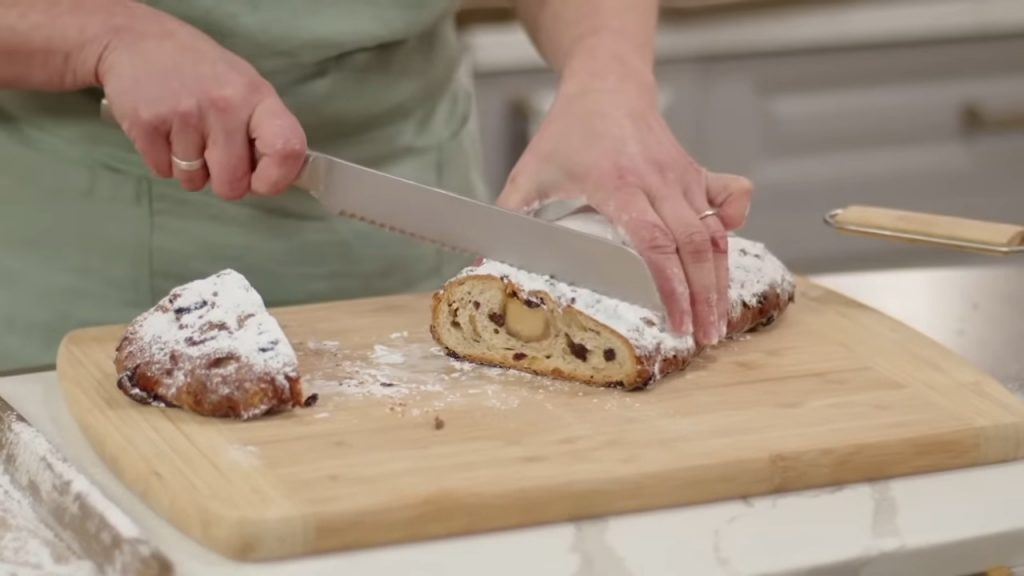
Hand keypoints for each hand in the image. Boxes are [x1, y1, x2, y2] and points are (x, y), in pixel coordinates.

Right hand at [96, 7, 305, 199]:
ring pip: (193, 182)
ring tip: (184, 131)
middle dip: (223, 180)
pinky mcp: (147, 125)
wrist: (135, 38)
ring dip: (189, 168)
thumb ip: (261, 130)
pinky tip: (164, 129)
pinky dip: (163, 160)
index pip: (287, 149)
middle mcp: (224, 106)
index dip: (276, 179)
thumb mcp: (243, 86)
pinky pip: (163, 172)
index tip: (261, 181)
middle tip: (213, 152)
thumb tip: (272, 178)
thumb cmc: (199, 68)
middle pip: (232, 185)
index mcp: (257, 96)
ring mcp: (184, 116)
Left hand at [496, 54, 752, 346]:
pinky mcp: (697, 171)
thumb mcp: (530, 173)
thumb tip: (482, 263)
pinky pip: (729, 198)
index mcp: (618, 184)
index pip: (654, 243)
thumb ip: (509, 219)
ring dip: (720, 278)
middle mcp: (658, 181)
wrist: (606, 85)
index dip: (670, 287)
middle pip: (693, 245)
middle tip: (705, 339)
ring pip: (714, 231)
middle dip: (704, 297)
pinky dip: (734, 225)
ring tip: (717, 320)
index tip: (676, 323)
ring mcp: (682, 176)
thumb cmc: (566, 133)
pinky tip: (725, 254)